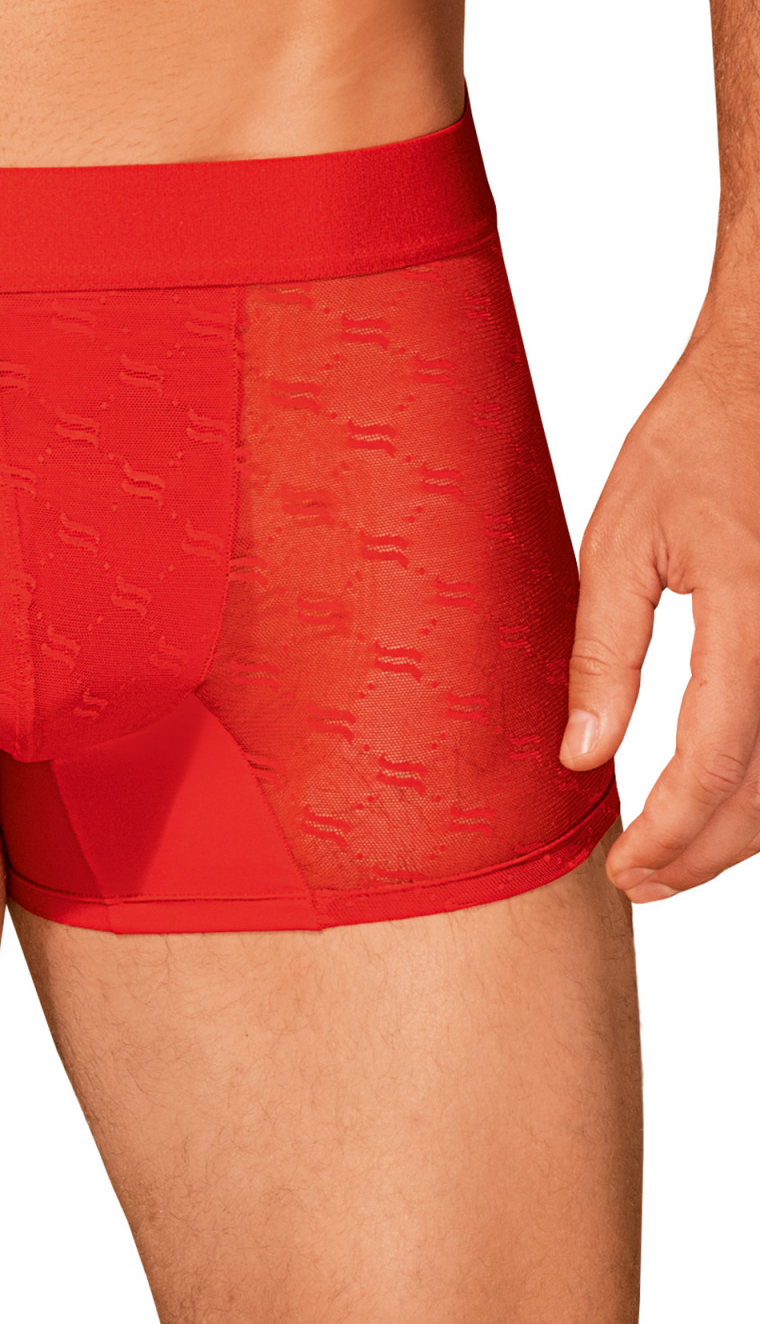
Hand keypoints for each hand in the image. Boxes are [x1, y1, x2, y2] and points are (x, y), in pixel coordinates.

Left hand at [562, 334, 759, 900]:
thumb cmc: (695, 441)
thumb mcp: (621, 537)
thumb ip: (602, 651)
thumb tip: (581, 755)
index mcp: (754, 613)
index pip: (718, 760)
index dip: (670, 832)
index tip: (622, 868)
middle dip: (704, 852)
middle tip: (637, 881)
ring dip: (741, 830)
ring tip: (671, 857)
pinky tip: (721, 797)